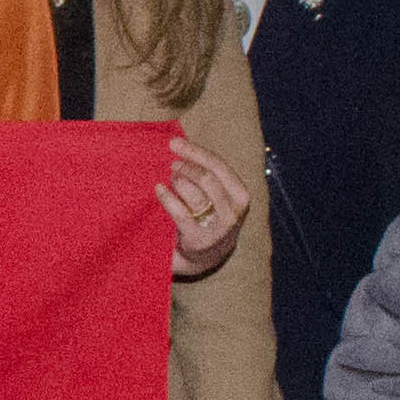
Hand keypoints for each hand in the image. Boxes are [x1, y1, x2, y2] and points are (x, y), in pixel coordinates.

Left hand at [161, 133, 251, 279]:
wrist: (205, 256)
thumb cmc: (207, 215)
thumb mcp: (215, 194)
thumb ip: (204, 171)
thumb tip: (178, 143)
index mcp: (240, 195)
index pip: (218, 165)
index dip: (194, 152)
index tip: (174, 143)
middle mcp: (233, 212)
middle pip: (206, 178)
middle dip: (185, 167)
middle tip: (172, 165)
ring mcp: (218, 228)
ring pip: (194, 194)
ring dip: (177, 182)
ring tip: (170, 180)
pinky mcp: (200, 241)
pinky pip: (180, 213)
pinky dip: (167, 198)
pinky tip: (159, 189)